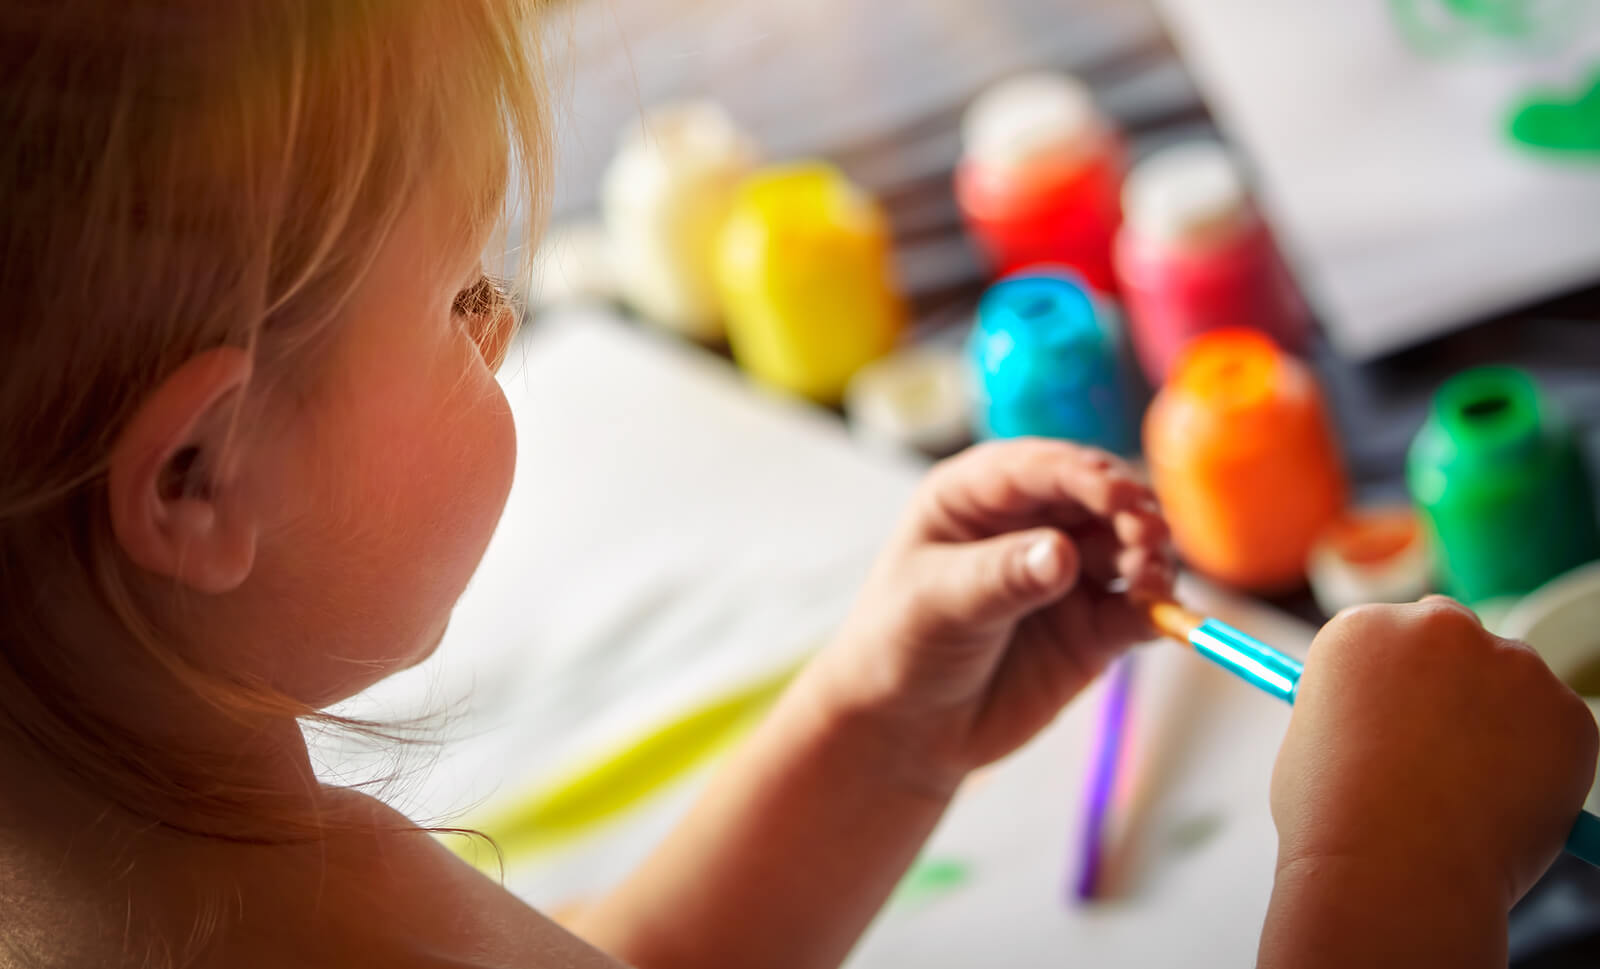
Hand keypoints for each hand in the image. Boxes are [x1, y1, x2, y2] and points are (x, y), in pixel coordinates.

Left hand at [802, 439, 1173, 795]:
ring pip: (1127, 549)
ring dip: (1148, 557)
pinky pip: (1137, 609)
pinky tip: (1159, 614)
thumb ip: (1000, 577)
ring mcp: (1067, 573)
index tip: (1119, 497)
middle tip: (1147, 537)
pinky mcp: (1093, 626)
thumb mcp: (936, 603)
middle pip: (1099, 499)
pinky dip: (1156, 609)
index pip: (1041, 468)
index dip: (1085, 476)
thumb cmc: (898, 646)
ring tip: (1148, 580)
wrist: (906, 727)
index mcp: (978, 494)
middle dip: (1130, 512)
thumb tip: (1061, 553)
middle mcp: (1031, 523)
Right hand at [1271, 597, 1597, 905]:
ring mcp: (1512, 666)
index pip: (1394, 633)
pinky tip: (1498, 808)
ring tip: (1463, 797)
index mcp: (1365, 627)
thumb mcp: (1313, 739)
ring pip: (1513, 689)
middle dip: (1455, 686)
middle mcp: (1439, 628)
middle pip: (1457, 641)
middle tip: (1444, 750)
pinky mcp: (1569, 714)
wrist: (1388, 871)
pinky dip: (1541, 769)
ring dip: (1499, 726)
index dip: (1397, 683)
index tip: (1401, 719)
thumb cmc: (1330, 818)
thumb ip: (1356, 709)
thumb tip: (1392, 720)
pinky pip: (1558, 735)